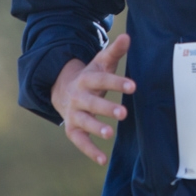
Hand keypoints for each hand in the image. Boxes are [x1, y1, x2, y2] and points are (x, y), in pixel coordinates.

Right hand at [50, 33, 134, 165]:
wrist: (62, 90)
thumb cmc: (90, 77)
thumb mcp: (101, 63)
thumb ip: (115, 51)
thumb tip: (128, 36)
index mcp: (86, 79)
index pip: (102, 80)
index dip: (117, 83)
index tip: (133, 86)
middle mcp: (77, 97)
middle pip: (92, 102)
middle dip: (106, 108)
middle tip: (123, 113)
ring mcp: (73, 114)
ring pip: (84, 121)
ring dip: (96, 127)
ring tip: (111, 133)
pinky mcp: (72, 129)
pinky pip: (80, 141)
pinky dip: (90, 151)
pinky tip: (103, 160)